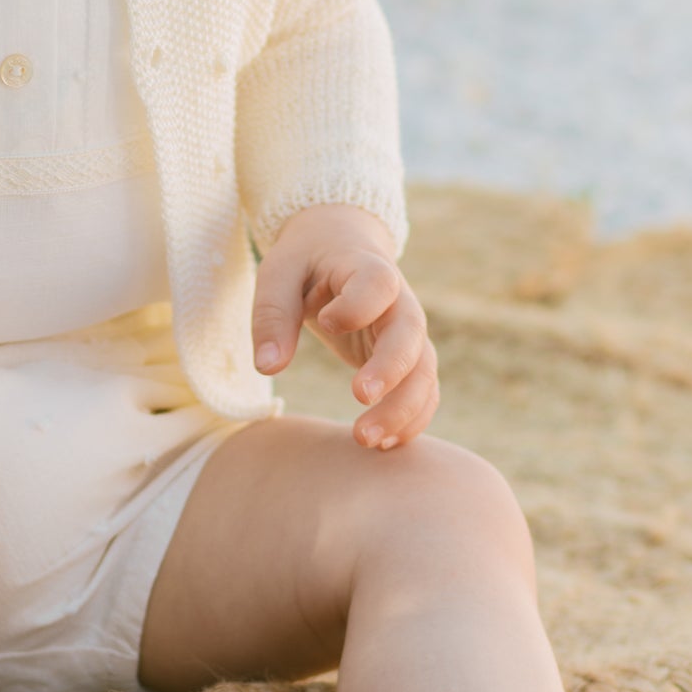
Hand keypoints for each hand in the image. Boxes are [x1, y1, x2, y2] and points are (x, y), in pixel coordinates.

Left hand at [251, 204, 437, 448]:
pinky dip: (411, 419)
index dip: (358, 305)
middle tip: (359, 398)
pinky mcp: (405, 360)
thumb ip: (272, 314)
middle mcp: (398, 302)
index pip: (378, 284)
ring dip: (403, 408)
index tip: (327, 323)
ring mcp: (407, 334)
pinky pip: (423, 391)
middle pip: (410, 336)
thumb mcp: (279, 273)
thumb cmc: (305, 260)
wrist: (339, 246)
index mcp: (367, 268)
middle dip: (391, 370)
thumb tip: (267, 367)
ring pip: (424, 372)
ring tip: (365, 440)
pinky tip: (382, 445)